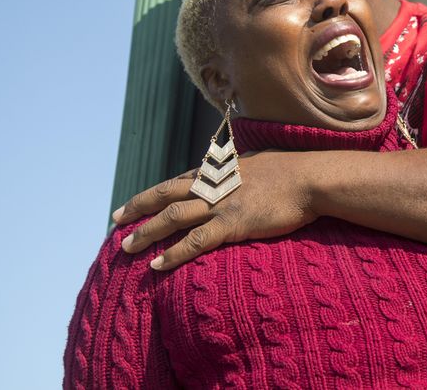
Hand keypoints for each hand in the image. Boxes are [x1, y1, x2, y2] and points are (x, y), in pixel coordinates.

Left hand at [113, 150, 318, 269]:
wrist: (311, 178)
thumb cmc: (294, 169)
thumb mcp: (261, 161)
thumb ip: (243, 168)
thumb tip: (240, 168)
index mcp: (220, 170)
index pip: (178, 181)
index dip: (154, 192)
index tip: (136, 202)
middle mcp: (213, 185)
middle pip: (166, 195)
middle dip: (138, 208)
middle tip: (115, 221)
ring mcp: (221, 204)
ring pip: (173, 217)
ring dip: (147, 232)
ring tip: (126, 246)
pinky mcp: (232, 224)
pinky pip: (195, 241)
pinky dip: (173, 254)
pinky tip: (156, 265)